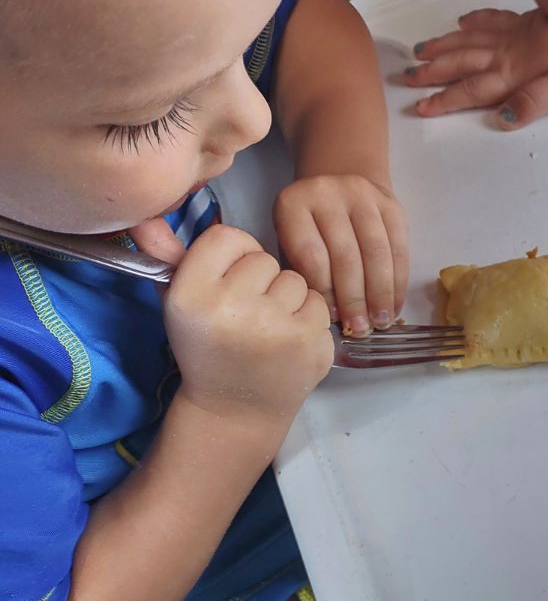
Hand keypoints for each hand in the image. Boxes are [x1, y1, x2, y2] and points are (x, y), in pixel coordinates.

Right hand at [129, 221, 333, 419]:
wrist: (235, 410)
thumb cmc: (207, 350)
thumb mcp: (180, 305)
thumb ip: (170, 259)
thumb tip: (148, 219)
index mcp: (192, 294)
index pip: (226, 236)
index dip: (232, 256)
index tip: (228, 280)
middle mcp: (233, 307)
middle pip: (264, 258)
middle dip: (260, 281)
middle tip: (246, 314)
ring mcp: (275, 325)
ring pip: (295, 279)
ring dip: (286, 299)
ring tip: (267, 328)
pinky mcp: (309, 341)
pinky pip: (318, 303)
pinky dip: (307, 319)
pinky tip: (287, 341)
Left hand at [273, 174, 408, 336]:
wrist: (338, 178)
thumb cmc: (308, 225)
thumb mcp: (289, 241)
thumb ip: (303, 272)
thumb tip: (327, 315)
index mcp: (294, 204)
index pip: (312, 255)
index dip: (325, 291)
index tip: (333, 318)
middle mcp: (329, 193)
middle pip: (346, 255)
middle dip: (355, 298)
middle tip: (360, 328)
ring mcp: (363, 195)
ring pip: (377, 252)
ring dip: (381, 292)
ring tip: (380, 321)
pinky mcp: (391, 203)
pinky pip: (399, 247)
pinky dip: (398, 281)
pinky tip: (394, 304)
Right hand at [402, 8, 547, 128]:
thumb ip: (531, 103)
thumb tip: (503, 118)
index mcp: (511, 76)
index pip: (471, 91)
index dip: (445, 100)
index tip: (420, 107)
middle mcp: (503, 56)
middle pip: (460, 64)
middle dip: (432, 73)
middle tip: (405, 77)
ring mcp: (510, 36)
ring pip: (467, 41)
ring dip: (442, 47)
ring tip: (419, 51)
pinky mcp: (521, 21)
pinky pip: (490, 19)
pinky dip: (472, 21)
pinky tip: (462, 22)